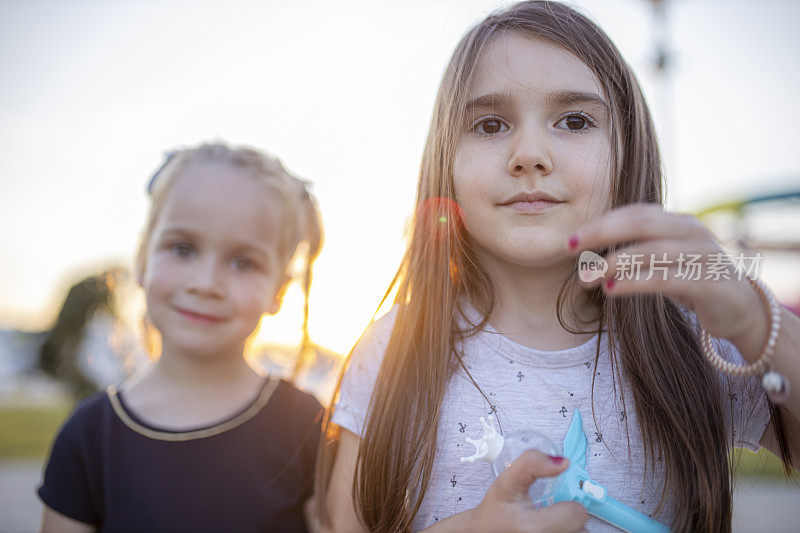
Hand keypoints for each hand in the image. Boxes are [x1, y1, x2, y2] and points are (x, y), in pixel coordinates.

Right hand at [469, 449, 587, 531]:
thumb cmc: (496, 511)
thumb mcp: (506, 482)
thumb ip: (531, 464)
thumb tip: (562, 462)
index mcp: (534, 529)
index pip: (577, 514)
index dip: (568, 503)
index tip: (555, 502)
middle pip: (582, 528)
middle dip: (570, 517)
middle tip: (552, 514)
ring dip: (571, 528)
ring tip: (552, 524)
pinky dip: (567, 532)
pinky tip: (553, 529)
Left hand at [567, 203, 764, 349]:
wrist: (740, 308)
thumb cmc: (691, 281)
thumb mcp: (661, 261)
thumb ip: (635, 249)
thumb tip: (587, 251)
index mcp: (677, 221)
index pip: (634, 213)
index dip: (600, 223)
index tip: (569, 240)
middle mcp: (691, 231)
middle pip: (640, 223)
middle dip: (600, 234)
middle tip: (570, 249)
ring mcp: (702, 255)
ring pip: (650, 250)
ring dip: (612, 263)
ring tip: (585, 278)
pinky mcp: (709, 282)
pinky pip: (665, 278)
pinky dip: (634, 283)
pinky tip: (611, 290)